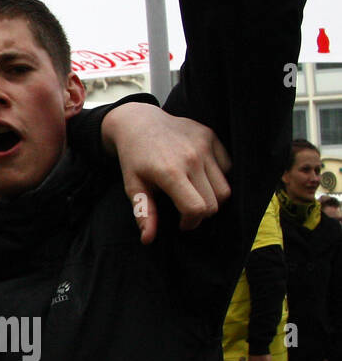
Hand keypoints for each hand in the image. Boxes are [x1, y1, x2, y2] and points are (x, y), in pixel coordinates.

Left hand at [101, 102, 230, 243]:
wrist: (138, 121)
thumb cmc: (134, 157)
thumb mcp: (132, 184)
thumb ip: (143, 212)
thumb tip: (148, 240)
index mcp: (170, 171)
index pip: (197, 208)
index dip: (191, 222)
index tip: (181, 223)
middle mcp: (191, 158)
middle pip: (214, 202)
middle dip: (201, 213)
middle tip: (186, 209)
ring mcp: (204, 145)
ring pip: (225, 187)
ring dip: (212, 197)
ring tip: (193, 194)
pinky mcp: (211, 136)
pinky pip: (227, 167)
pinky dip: (218, 177)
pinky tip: (200, 176)